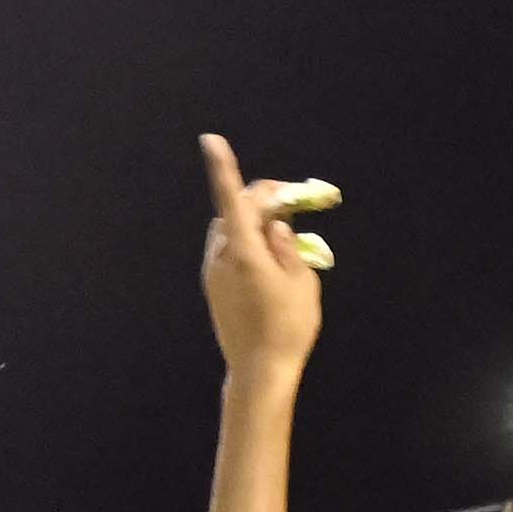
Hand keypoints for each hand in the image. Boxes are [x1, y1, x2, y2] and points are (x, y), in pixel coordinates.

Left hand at [196, 133, 330, 380]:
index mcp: (243, 250)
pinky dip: (247, 243)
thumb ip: (288, 245)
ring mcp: (214, 273)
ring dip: (254, 222)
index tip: (210, 139)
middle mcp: (221, 256)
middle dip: (261, 200)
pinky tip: (270, 258)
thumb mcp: (302, 281)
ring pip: (231, 231)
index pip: (230, 198)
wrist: (260, 371)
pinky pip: (229, 251)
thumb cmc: (288, 327)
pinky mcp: (214, 288)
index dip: (221, 166)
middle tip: (292, 202)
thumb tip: (276, 226)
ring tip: (285, 232)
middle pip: (236, 211)